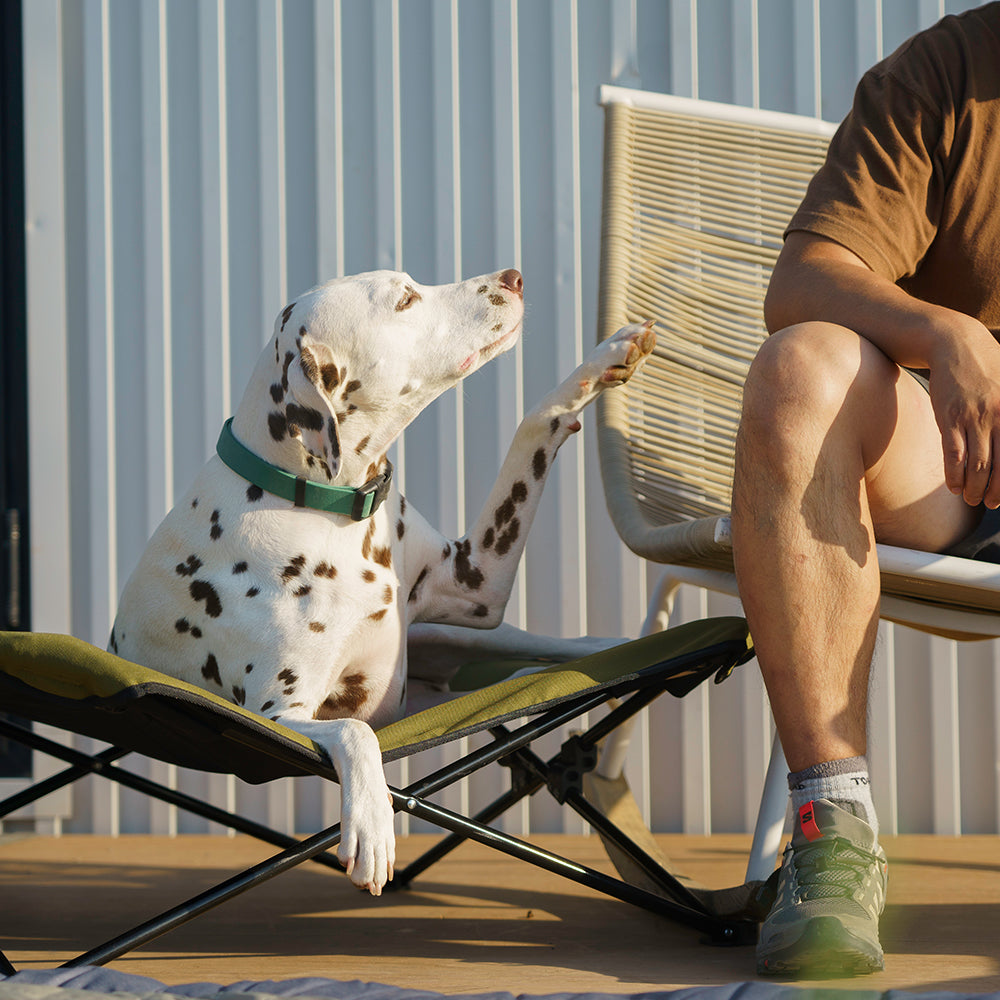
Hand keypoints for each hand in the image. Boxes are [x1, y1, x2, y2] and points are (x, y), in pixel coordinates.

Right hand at [927, 315, 999, 508]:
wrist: (955, 344)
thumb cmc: (987, 367)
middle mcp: (999, 416)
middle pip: (999, 466)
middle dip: (995, 490)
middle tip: (990, 503)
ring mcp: (973, 418)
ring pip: (976, 465)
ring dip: (973, 488)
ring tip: (970, 498)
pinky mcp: (949, 418)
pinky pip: (953, 455)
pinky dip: (953, 475)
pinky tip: (953, 485)